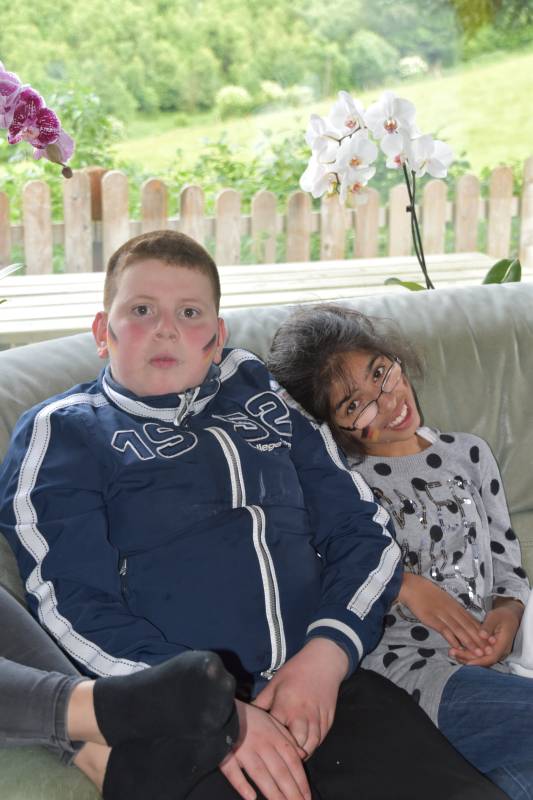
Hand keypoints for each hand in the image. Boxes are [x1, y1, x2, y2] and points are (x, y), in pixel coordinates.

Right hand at [219, 699, 310, 799]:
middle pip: (280, 772)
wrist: (223, 708)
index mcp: (274, 737)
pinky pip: (234, 773)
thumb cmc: (250, 717)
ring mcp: (244, 751)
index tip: (307, 798)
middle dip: (292, 793)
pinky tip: (251, 798)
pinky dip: (242, 785)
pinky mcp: (226, 755)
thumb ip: (288, 738)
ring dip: (274, 794)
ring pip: (261, 775)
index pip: (292, 761)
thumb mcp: (273, 720)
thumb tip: (303, 756)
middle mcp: (262, 745)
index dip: (301, 781)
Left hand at [253, 638, 347, 757]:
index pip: (277, 734)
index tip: (264, 749)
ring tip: (293, 757)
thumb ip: (261, 702)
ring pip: (312, 745)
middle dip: (289, 754)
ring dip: (303, 752)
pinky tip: (305, 746)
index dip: (271, 744)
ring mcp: (318, 719)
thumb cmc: (295, 672)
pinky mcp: (329, 720)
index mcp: (286, 707)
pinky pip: (322, 738)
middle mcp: (303, 716)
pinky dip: (314, 745)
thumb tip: (243, 713)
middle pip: (297, 745)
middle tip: (280, 757)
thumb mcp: (274, 684)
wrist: (323, 662)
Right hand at [399, 573, 487, 656]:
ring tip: (479, 653)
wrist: (413, 587)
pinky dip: (452, 640)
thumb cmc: (427, 593)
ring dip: (470, 643)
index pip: (473, 621)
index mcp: (456, 606)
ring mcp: (443, 615)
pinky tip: (457, 648)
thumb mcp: (444, 600)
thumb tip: (463, 620)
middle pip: (469, 627)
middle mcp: (453, 611)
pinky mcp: (433, 619)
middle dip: (481, 640)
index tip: (492, 642)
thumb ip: (454, 610)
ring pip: (460, 630)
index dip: (483, 632)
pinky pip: (445, 631)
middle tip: (491, 651)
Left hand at [449, 600, 522, 666]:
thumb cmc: (503, 615)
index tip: (466, 660)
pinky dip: (469, 653)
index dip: (478, 660)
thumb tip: (482, 635)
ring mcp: (495, 652)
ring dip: (466, 656)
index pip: (490, 657)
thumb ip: (488, 627)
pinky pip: (480, 655)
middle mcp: (500, 651)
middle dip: (467, 658)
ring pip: (481, 659)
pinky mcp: (490, 650)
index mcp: (503, 644)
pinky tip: (458, 650)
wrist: (509, 616)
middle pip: (484, 660)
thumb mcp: (495, 618)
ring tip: (452, 652)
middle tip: (452, 653)